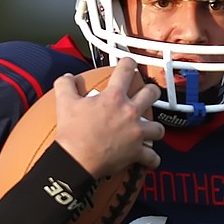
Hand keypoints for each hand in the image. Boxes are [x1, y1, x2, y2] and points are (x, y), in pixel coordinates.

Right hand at [54, 58, 163, 177]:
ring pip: (159, 127)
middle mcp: (130, 111)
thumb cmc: (72, 133)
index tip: (129, 64)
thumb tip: (69, 77)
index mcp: (114, 96)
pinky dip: (151, 159)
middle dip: (151, 91)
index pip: (126, 70)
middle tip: (146, 93)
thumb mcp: (64, 102)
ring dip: (155, 128)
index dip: (128, 63)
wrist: (77, 160)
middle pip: (151, 94)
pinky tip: (149, 159)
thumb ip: (66, 84)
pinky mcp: (137, 152)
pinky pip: (152, 156)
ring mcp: (137, 132)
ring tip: (151, 129)